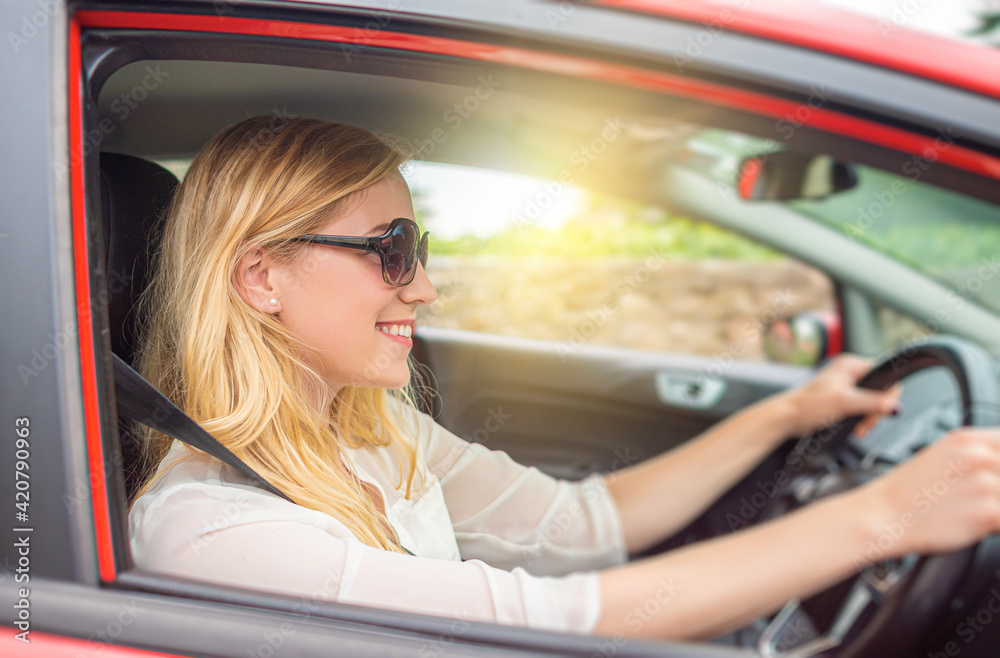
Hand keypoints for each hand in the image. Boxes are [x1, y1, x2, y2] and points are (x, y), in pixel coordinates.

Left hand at [782, 354, 900, 438]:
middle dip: (874, 411)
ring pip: (870, 403)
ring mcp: (844, 387)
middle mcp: (848, 373)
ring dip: (867, 419)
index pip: (884, 374)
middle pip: (879, 391)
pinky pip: (860, 409)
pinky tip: (855, 429)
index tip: (880, 410)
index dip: (886, 394)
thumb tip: (895, 406)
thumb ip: (873, 403)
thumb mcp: (845, 402)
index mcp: (851, 365)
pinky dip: (859, 421)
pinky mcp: (840, 400)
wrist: (787, 418)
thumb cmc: (808, 406)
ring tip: (859, 429)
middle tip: (866, 424)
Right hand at [854, 427, 999, 557]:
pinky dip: (997, 525)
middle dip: (999, 489)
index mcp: (967, 438)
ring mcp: (986, 483)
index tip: (995, 478)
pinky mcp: (989, 512)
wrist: (881, 517)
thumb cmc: (906, 494)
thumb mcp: (942, 458)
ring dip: (998, 507)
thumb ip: (979, 456)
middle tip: (983, 498)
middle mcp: (979, 455)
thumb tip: (998, 468)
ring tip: (976, 511)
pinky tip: (982, 526)